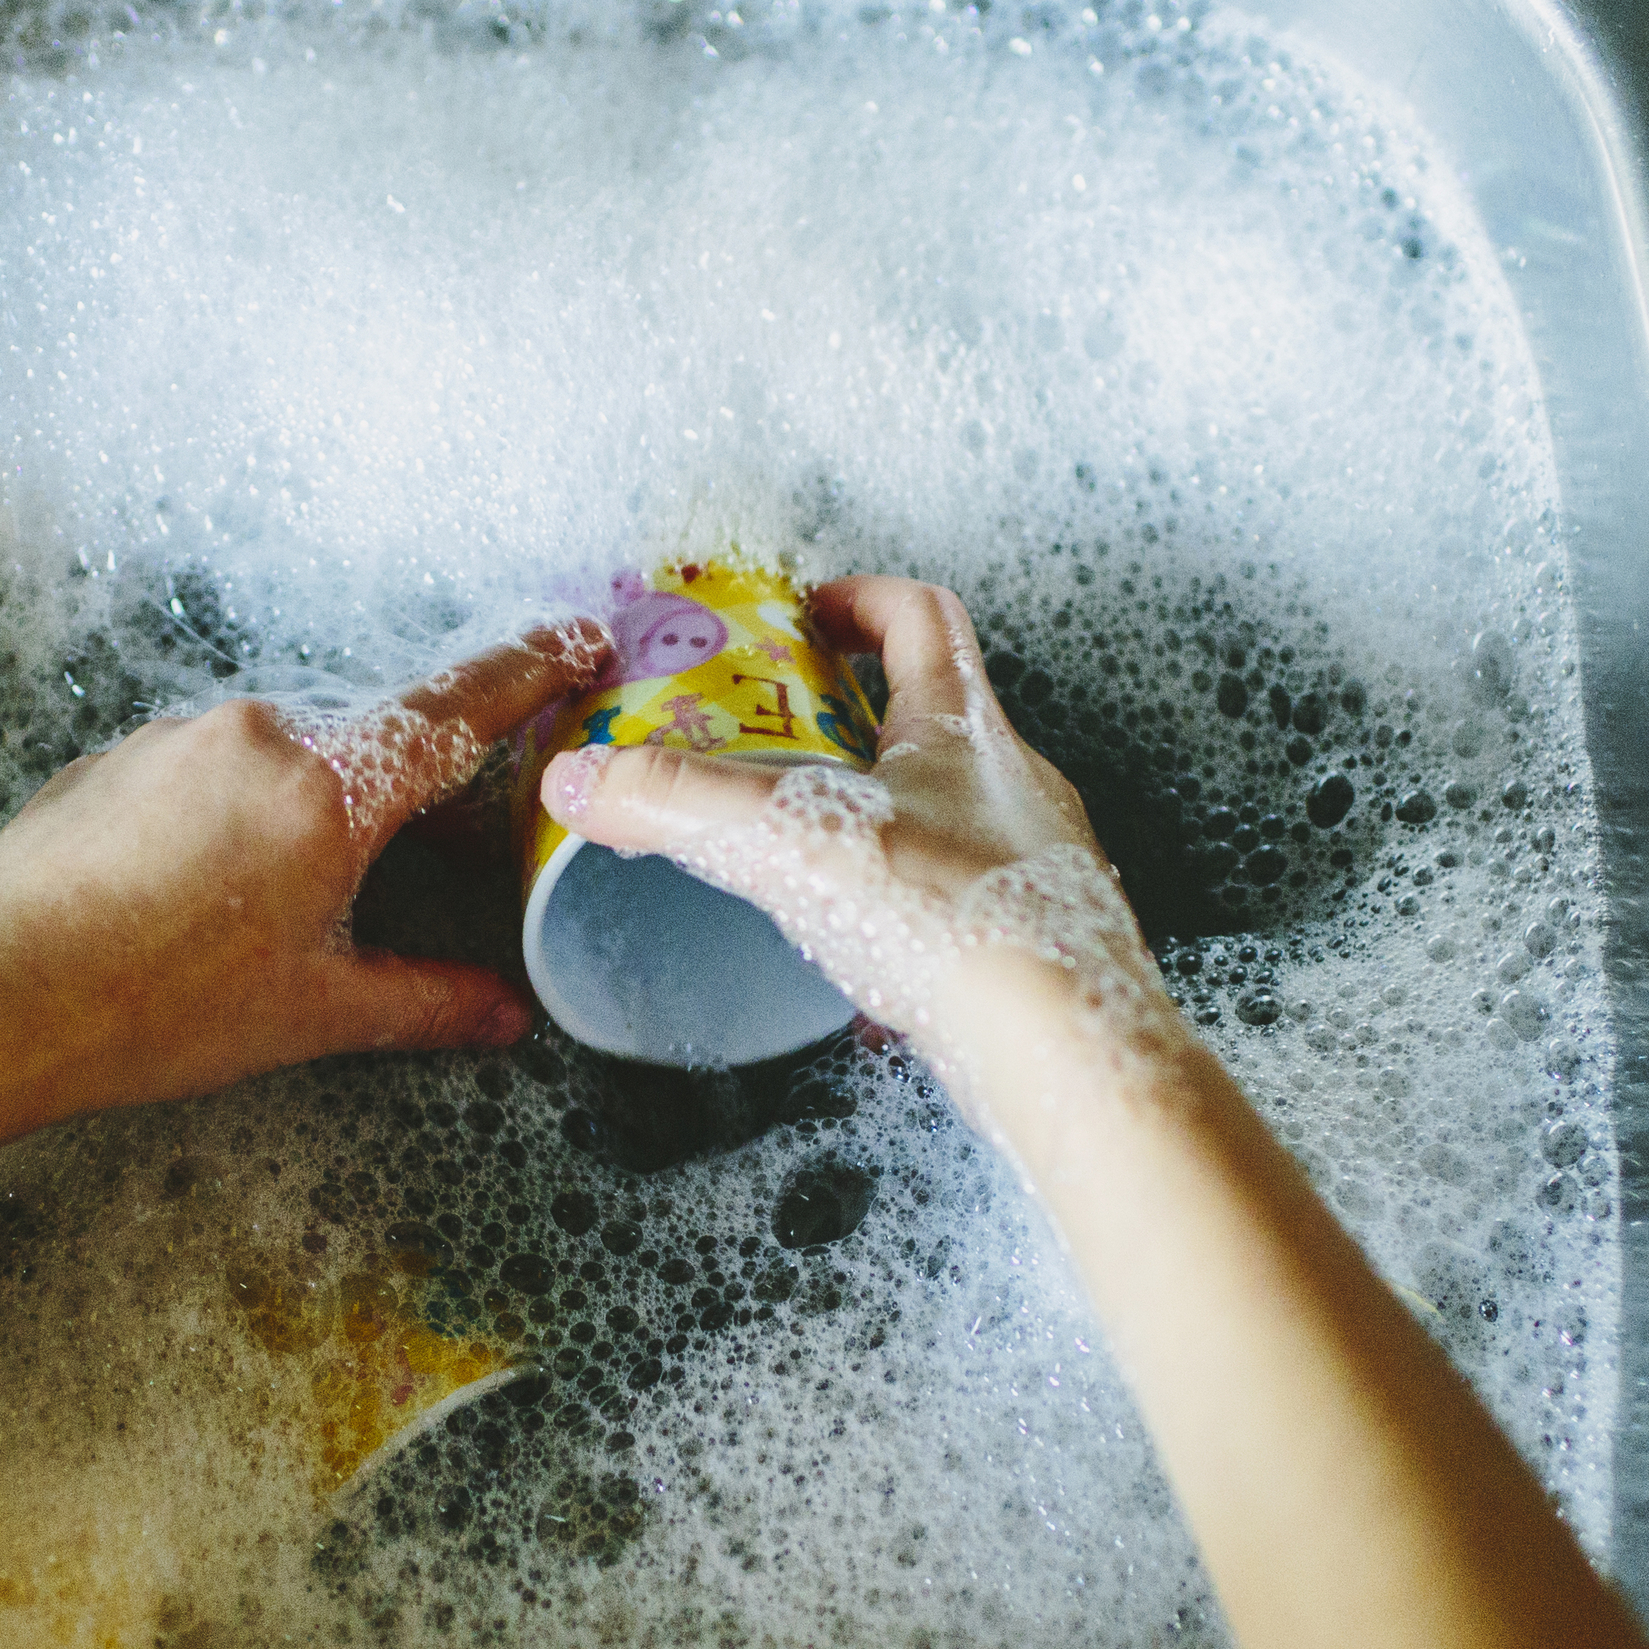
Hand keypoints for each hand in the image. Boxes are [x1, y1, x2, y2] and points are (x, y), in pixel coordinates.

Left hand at [0, 627, 594, 1116]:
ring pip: (281, 752)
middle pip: (367, 738)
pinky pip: (205, 767)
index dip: (528, 673)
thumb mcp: (316, 1013)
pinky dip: (230, 813)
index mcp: (329, 787)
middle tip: (427, 856)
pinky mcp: (116, 757)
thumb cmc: (160, 1008)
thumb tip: (505, 1017)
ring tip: (285, 902)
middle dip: (405, 788)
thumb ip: (425, 1001)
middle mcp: (259, 732)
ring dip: (307, 807)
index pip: (454, 711)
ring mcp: (177, 736)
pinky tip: (203, 892)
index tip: (578, 642)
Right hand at [535, 579, 1170, 1111]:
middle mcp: (1012, 786)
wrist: (1062, 1047)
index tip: (802, 619)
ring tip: (805, 855)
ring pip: (946, 819)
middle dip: (848, 722)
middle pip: (932, 717)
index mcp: (964, 729)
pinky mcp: (1029, 948)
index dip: (858, 601)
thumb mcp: (789, 841)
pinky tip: (860, 972)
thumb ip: (677, 802)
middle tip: (775, 744)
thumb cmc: (958, 921)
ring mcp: (1030, 868)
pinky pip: (957, 912)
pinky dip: (902, 923)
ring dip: (875, 824)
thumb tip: (586, 780)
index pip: (921, 617)